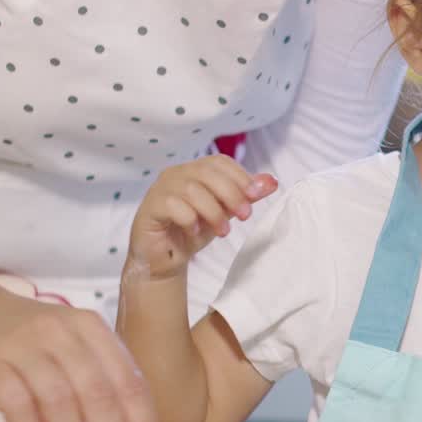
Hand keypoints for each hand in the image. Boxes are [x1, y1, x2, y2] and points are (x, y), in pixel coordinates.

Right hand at [128, 156, 276, 280]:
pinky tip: (195, 231)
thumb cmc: (194, 231)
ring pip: (192, 189)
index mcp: (195, 170)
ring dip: (213, 212)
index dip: (240, 176)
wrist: (167, 259)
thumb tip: (271, 182)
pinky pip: (172, 205)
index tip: (256, 196)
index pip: (220, 162)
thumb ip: (246, 196)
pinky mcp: (150, 207)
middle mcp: (176, 174)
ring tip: (223, 231)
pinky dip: (189, 219)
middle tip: (245, 216)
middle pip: (207, 173)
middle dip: (231, 194)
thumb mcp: (226, 213)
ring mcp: (160, 189)